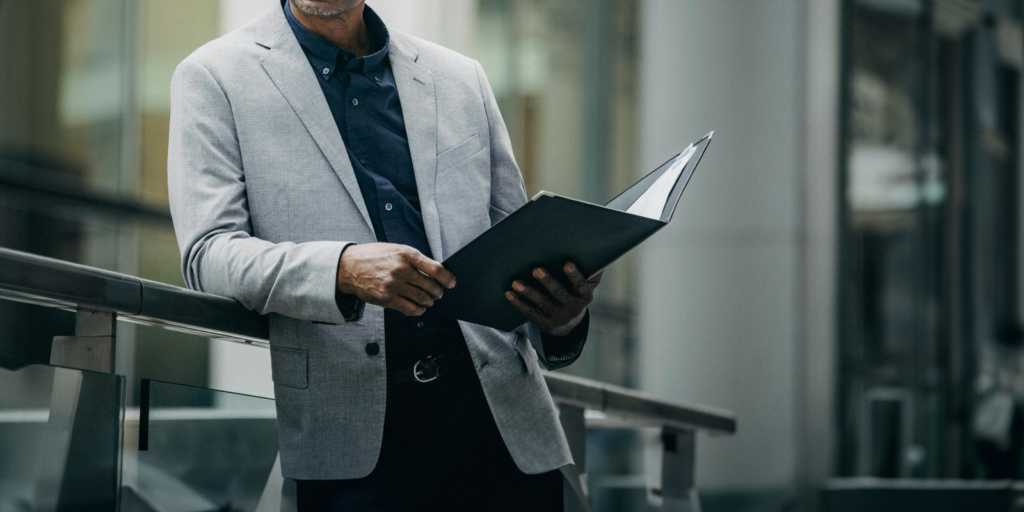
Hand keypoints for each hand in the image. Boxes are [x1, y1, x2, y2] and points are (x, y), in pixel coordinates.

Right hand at [336, 243, 455, 315]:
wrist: (349, 266)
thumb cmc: (374, 257)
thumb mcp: (395, 250)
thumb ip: (414, 259)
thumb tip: (434, 271)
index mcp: (406, 254)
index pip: (435, 268)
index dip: (447, 278)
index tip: (452, 283)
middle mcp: (401, 269)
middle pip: (430, 286)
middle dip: (438, 292)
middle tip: (439, 293)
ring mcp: (394, 285)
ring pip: (422, 298)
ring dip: (429, 302)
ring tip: (429, 300)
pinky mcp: (387, 298)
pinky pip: (410, 309)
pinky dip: (419, 310)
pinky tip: (420, 308)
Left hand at [505, 262, 601, 335]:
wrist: (568, 325)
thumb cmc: (577, 295)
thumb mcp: (588, 286)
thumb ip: (593, 271)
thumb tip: (597, 247)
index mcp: (584, 296)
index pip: (580, 285)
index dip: (574, 275)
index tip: (567, 264)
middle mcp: (572, 308)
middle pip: (559, 293)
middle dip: (547, 281)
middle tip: (536, 269)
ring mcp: (557, 317)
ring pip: (542, 303)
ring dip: (528, 292)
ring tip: (516, 283)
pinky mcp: (544, 323)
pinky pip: (530, 312)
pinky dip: (518, 303)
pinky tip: (509, 293)